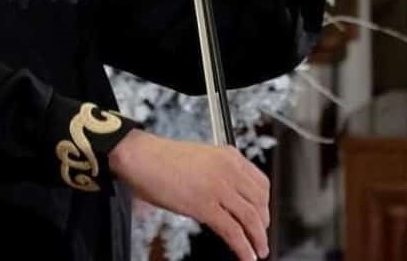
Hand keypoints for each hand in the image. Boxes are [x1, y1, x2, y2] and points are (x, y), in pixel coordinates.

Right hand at [109, 129, 268, 259]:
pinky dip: (243, 248)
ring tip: (259, 250)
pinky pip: (233, 231)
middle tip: (261, 235)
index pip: (261, 182)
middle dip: (263, 223)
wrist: (141, 156)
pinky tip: (246, 256)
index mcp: (227, 155)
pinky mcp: (205, 205)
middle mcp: (227, 169)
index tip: (263, 214)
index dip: (265, 203)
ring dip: (258, 239)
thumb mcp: (200, 157)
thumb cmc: (161, 157)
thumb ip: (218, 172)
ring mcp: (218, 187)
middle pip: (260, 201)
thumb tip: (227, 195)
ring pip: (251, 218)